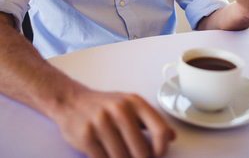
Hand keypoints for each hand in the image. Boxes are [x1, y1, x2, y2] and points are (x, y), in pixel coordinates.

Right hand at [54, 87, 175, 157]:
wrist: (72, 100)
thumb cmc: (104, 105)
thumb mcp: (130, 104)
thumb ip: (151, 120)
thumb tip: (172, 137)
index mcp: (134, 101)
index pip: (160, 130)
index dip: (161, 149)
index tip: (156, 155)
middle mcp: (119, 109)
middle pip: (142, 152)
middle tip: (133, 156)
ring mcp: (102, 122)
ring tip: (118, 154)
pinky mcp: (86, 135)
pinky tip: (106, 155)